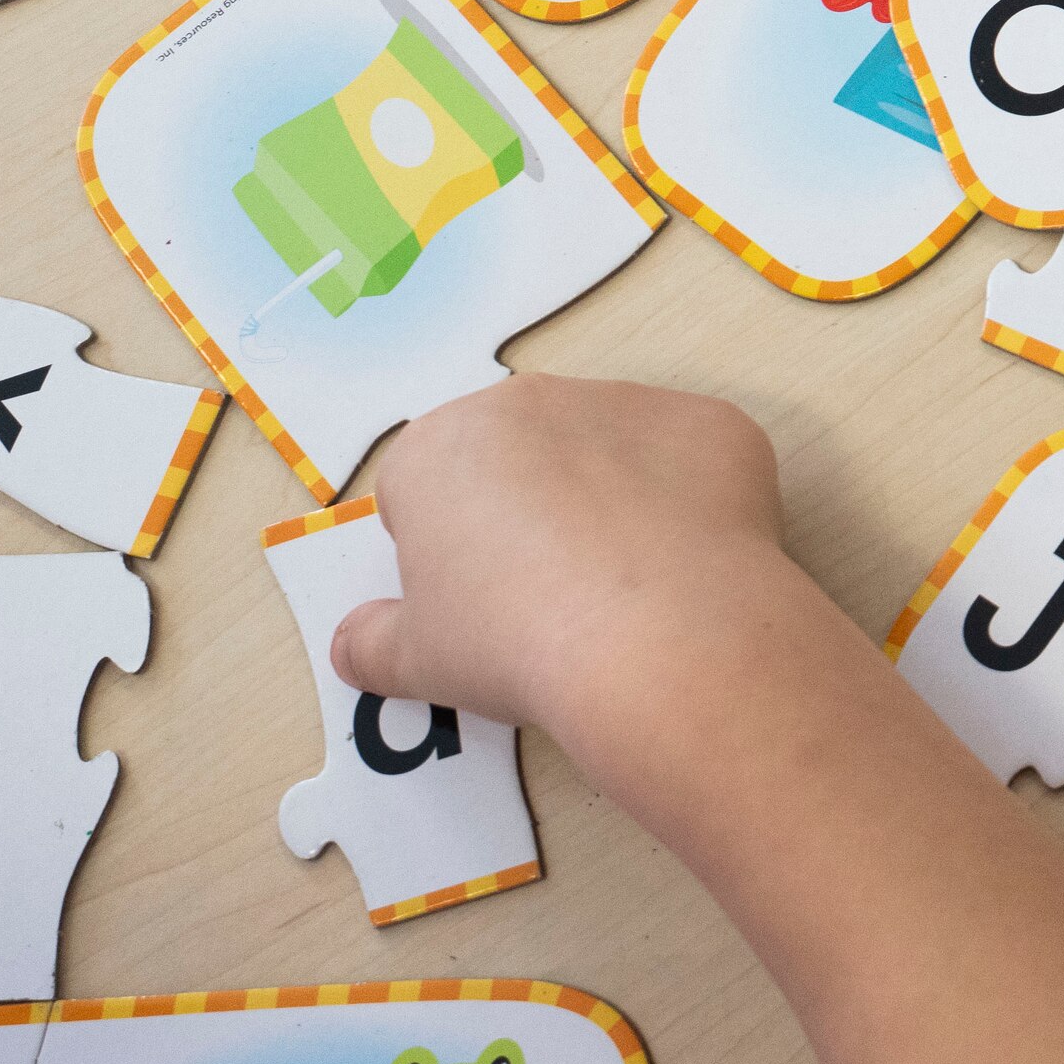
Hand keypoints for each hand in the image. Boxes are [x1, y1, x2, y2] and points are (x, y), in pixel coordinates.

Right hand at [329, 377, 824, 759]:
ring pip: (606, 451)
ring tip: (626, 589)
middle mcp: (530, 402)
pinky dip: (689, 508)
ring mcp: (629, 403)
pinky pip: (689, 465)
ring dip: (608, 500)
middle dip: (522, 513)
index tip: (473, 602)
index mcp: (439, 446)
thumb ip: (371, 644)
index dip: (443, 552)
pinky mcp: (713, 423)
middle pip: (514, 458)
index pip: (421, 490)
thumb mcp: (417, 661)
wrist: (659, 635)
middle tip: (547, 597)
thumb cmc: (514, 642)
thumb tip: (350, 644)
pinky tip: (688, 570)